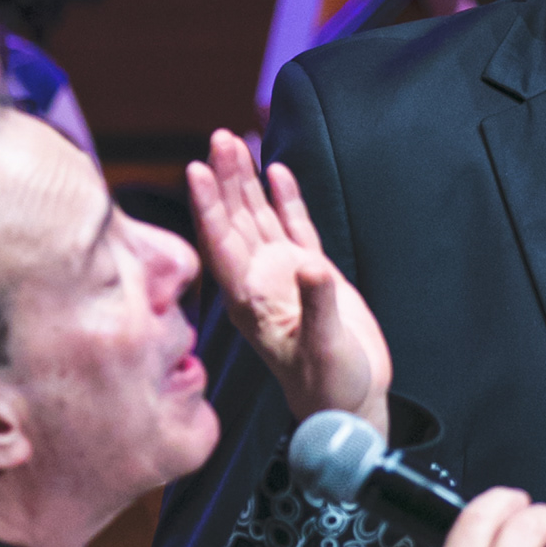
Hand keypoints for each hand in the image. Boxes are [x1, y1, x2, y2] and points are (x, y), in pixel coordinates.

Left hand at [188, 130, 390, 433]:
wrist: (349, 406)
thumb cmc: (330, 387)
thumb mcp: (324, 348)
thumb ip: (317, 305)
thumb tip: (309, 266)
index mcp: (251, 300)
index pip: (222, 246)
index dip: (209, 208)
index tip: (197, 172)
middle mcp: (260, 282)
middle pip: (235, 222)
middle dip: (225, 181)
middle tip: (217, 140)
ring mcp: (283, 276)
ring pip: (258, 219)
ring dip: (246, 182)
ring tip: (234, 142)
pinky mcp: (311, 276)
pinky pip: (294, 228)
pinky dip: (286, 200)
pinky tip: (277, 171)